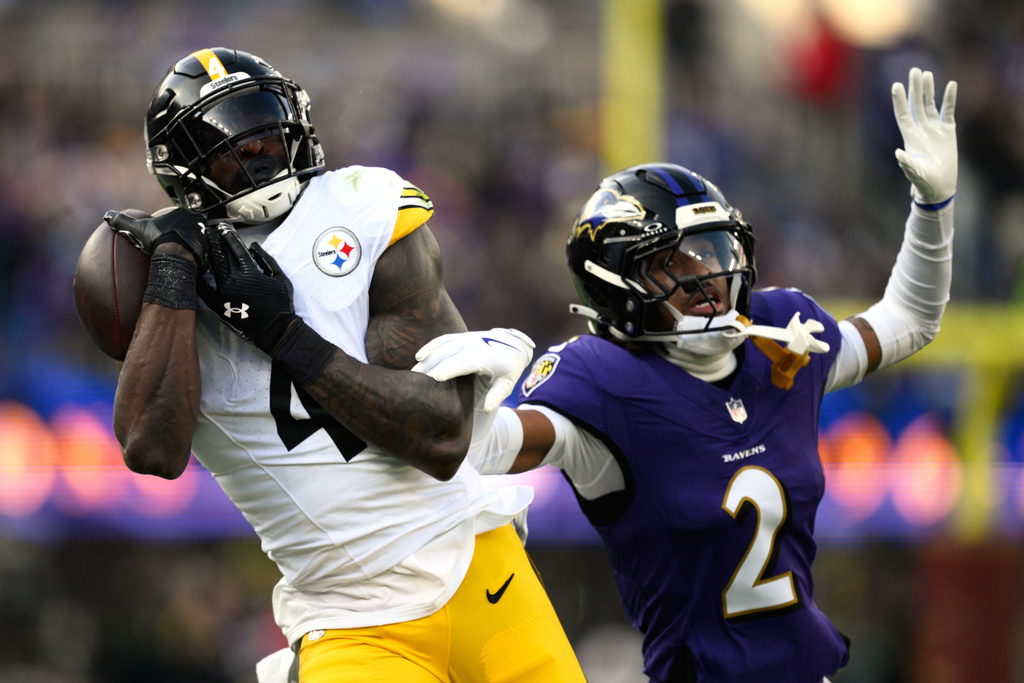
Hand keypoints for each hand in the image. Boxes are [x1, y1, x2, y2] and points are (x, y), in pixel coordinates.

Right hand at [104, 207, 209, 268]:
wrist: (175, 256)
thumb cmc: (157, 240)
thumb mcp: (137, 229)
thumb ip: (123, 221)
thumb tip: (107, 216)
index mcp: (181, 212)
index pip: (179, 215)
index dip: (173, 225)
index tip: (169, 233)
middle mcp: (196, 219)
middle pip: (191, 224)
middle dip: (185, 232)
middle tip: (177, 242)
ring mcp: (205, 231)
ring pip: (200, 235)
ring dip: (194, 241)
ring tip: (185, 251)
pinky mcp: (211, 245)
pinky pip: (206, 247)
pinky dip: (200, 251)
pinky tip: (192, 257)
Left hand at [199, 224, 296, 352]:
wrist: (275, 329)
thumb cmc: (281, 303)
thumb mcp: (280, 277)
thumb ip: (266, 259)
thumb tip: (253, 246)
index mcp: (250, 272)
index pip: (235, 248)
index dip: (228, 237)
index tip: (223, 229)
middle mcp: (234, 280)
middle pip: (220, 255)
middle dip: (214, 242)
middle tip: (209, 233)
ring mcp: (224, 293)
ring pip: (212, 268)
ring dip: (207, 255)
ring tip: (203, 245)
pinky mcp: (219, 305)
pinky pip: (205, 290)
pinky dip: (200, 278)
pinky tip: (195, 269)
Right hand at [413, 328, 534, 412]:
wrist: (513, 345)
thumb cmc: (509, 369)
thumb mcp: (507, 384)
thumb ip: (497, 396)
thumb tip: (487, 409)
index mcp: (485, 357)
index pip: (464, 363)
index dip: (449, 369)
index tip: (434, 378)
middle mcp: (473, 345)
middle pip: (448, 356)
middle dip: (431, 368)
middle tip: (414, 383)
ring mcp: (466, 339)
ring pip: (442, 348)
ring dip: (427, 360)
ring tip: (412, 374)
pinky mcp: (461, 336)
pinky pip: (443, 340)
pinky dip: (430, 347)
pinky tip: (419, 356)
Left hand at [892, 67, 957, 205]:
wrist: (939, 187)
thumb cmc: (924, 182)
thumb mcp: (914, 173)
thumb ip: (907, 164)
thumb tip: (898, 153)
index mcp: (910, 137)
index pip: (903, 114)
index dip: (899, 100)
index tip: (896, 85)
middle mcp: (920, 129)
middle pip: (916, 104)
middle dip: (914, 88)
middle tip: (914, 70)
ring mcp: (934, 129)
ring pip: (930, 105)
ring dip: (928, 90)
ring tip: (926, 73)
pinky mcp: (948, 131)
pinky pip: (948, 111)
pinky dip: (949, 99)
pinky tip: (951, 85)